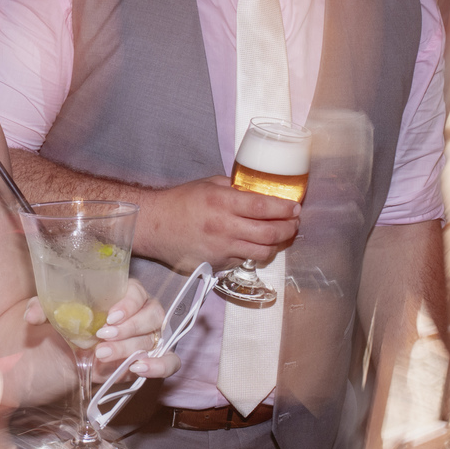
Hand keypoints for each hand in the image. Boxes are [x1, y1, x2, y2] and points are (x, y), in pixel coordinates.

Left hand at [24, 279, 180, 379]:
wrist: (62, 358)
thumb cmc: (65, 327)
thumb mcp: (50, 315)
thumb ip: (43, 308)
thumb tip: (33, 315)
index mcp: (122, 295)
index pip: (138, 292)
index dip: (128, 304)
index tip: (110, 316)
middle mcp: (140, 314)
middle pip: (153, 315)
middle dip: (129, 328)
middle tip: (101, 338)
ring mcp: (147, 338)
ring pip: (155, 339)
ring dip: (131, 349)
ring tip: (102, 356)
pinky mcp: (149, 361)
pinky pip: (169, 361)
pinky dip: (160, 365)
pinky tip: (139, 369)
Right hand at [137, 176, 299, 271]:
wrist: (154, 225)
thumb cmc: (179, 202)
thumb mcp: (208, 184)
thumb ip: (234, 189)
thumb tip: (258, 191)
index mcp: (222, 202)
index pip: (264, 207)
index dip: (285, 208)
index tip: (295, 207)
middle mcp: (224, 227)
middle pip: (270, 233)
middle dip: (289, 228)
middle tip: (294, 223)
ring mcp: (221, 248)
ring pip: (262, 252)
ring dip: (277, 244)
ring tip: (280, 236)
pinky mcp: (216, 263)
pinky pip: (244, 260)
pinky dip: (255, 253)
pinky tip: (255, 245)